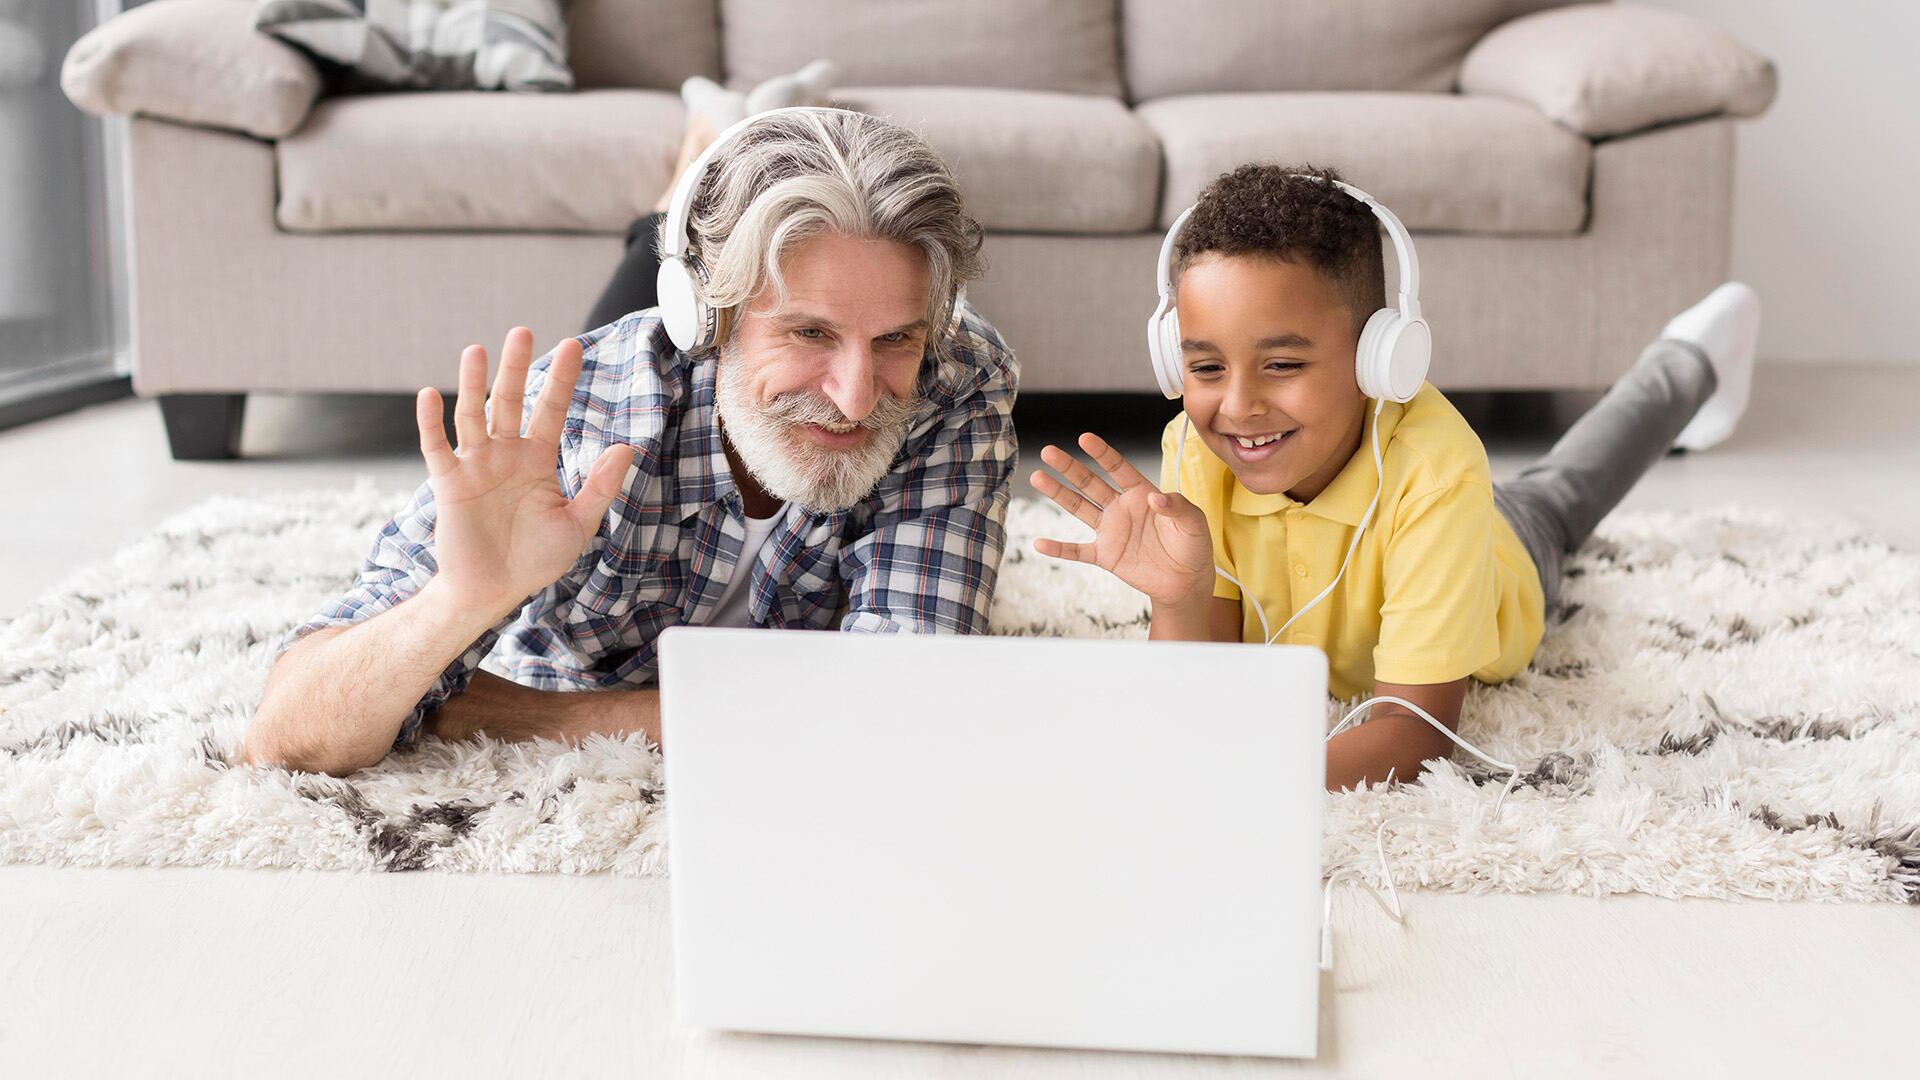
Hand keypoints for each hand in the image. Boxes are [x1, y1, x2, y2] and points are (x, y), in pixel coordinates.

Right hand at [416, 327, 634, 620]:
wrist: (494, 592)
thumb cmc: (535, 559)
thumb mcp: (577, 523)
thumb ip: (600, 486)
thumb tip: (626, 448)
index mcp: (537, 459)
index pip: (552, 410)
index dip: (562, 380)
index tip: (574, 346)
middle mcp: (505, 454)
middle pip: (511, 401)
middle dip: (517, 367)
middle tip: (523, 331)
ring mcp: (475, 466)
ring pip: (473, 415)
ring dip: (472, 384)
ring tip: (477, 350)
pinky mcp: (449, 484)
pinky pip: (436, 448)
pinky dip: (430, 423)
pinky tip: (428, 395)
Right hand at [1030, 433, 1213, 606]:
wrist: (1186, 581)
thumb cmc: (1192, 546)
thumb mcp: (1193, 522)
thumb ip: (1177, 506)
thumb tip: (1155, 497)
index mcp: (1142, 493)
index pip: (1118, 468)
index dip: (1102, 453)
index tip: (1085, 439)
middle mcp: (1121, 508)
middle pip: (1090, 483)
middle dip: (1069, 467)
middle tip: (1048, 452)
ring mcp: (1111, 531)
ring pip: (1079, 508)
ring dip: (1058, 494)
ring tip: (1038, 478)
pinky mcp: (1106, 556)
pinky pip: (1078, 551)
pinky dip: (1059, 549)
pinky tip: (1040, 543)